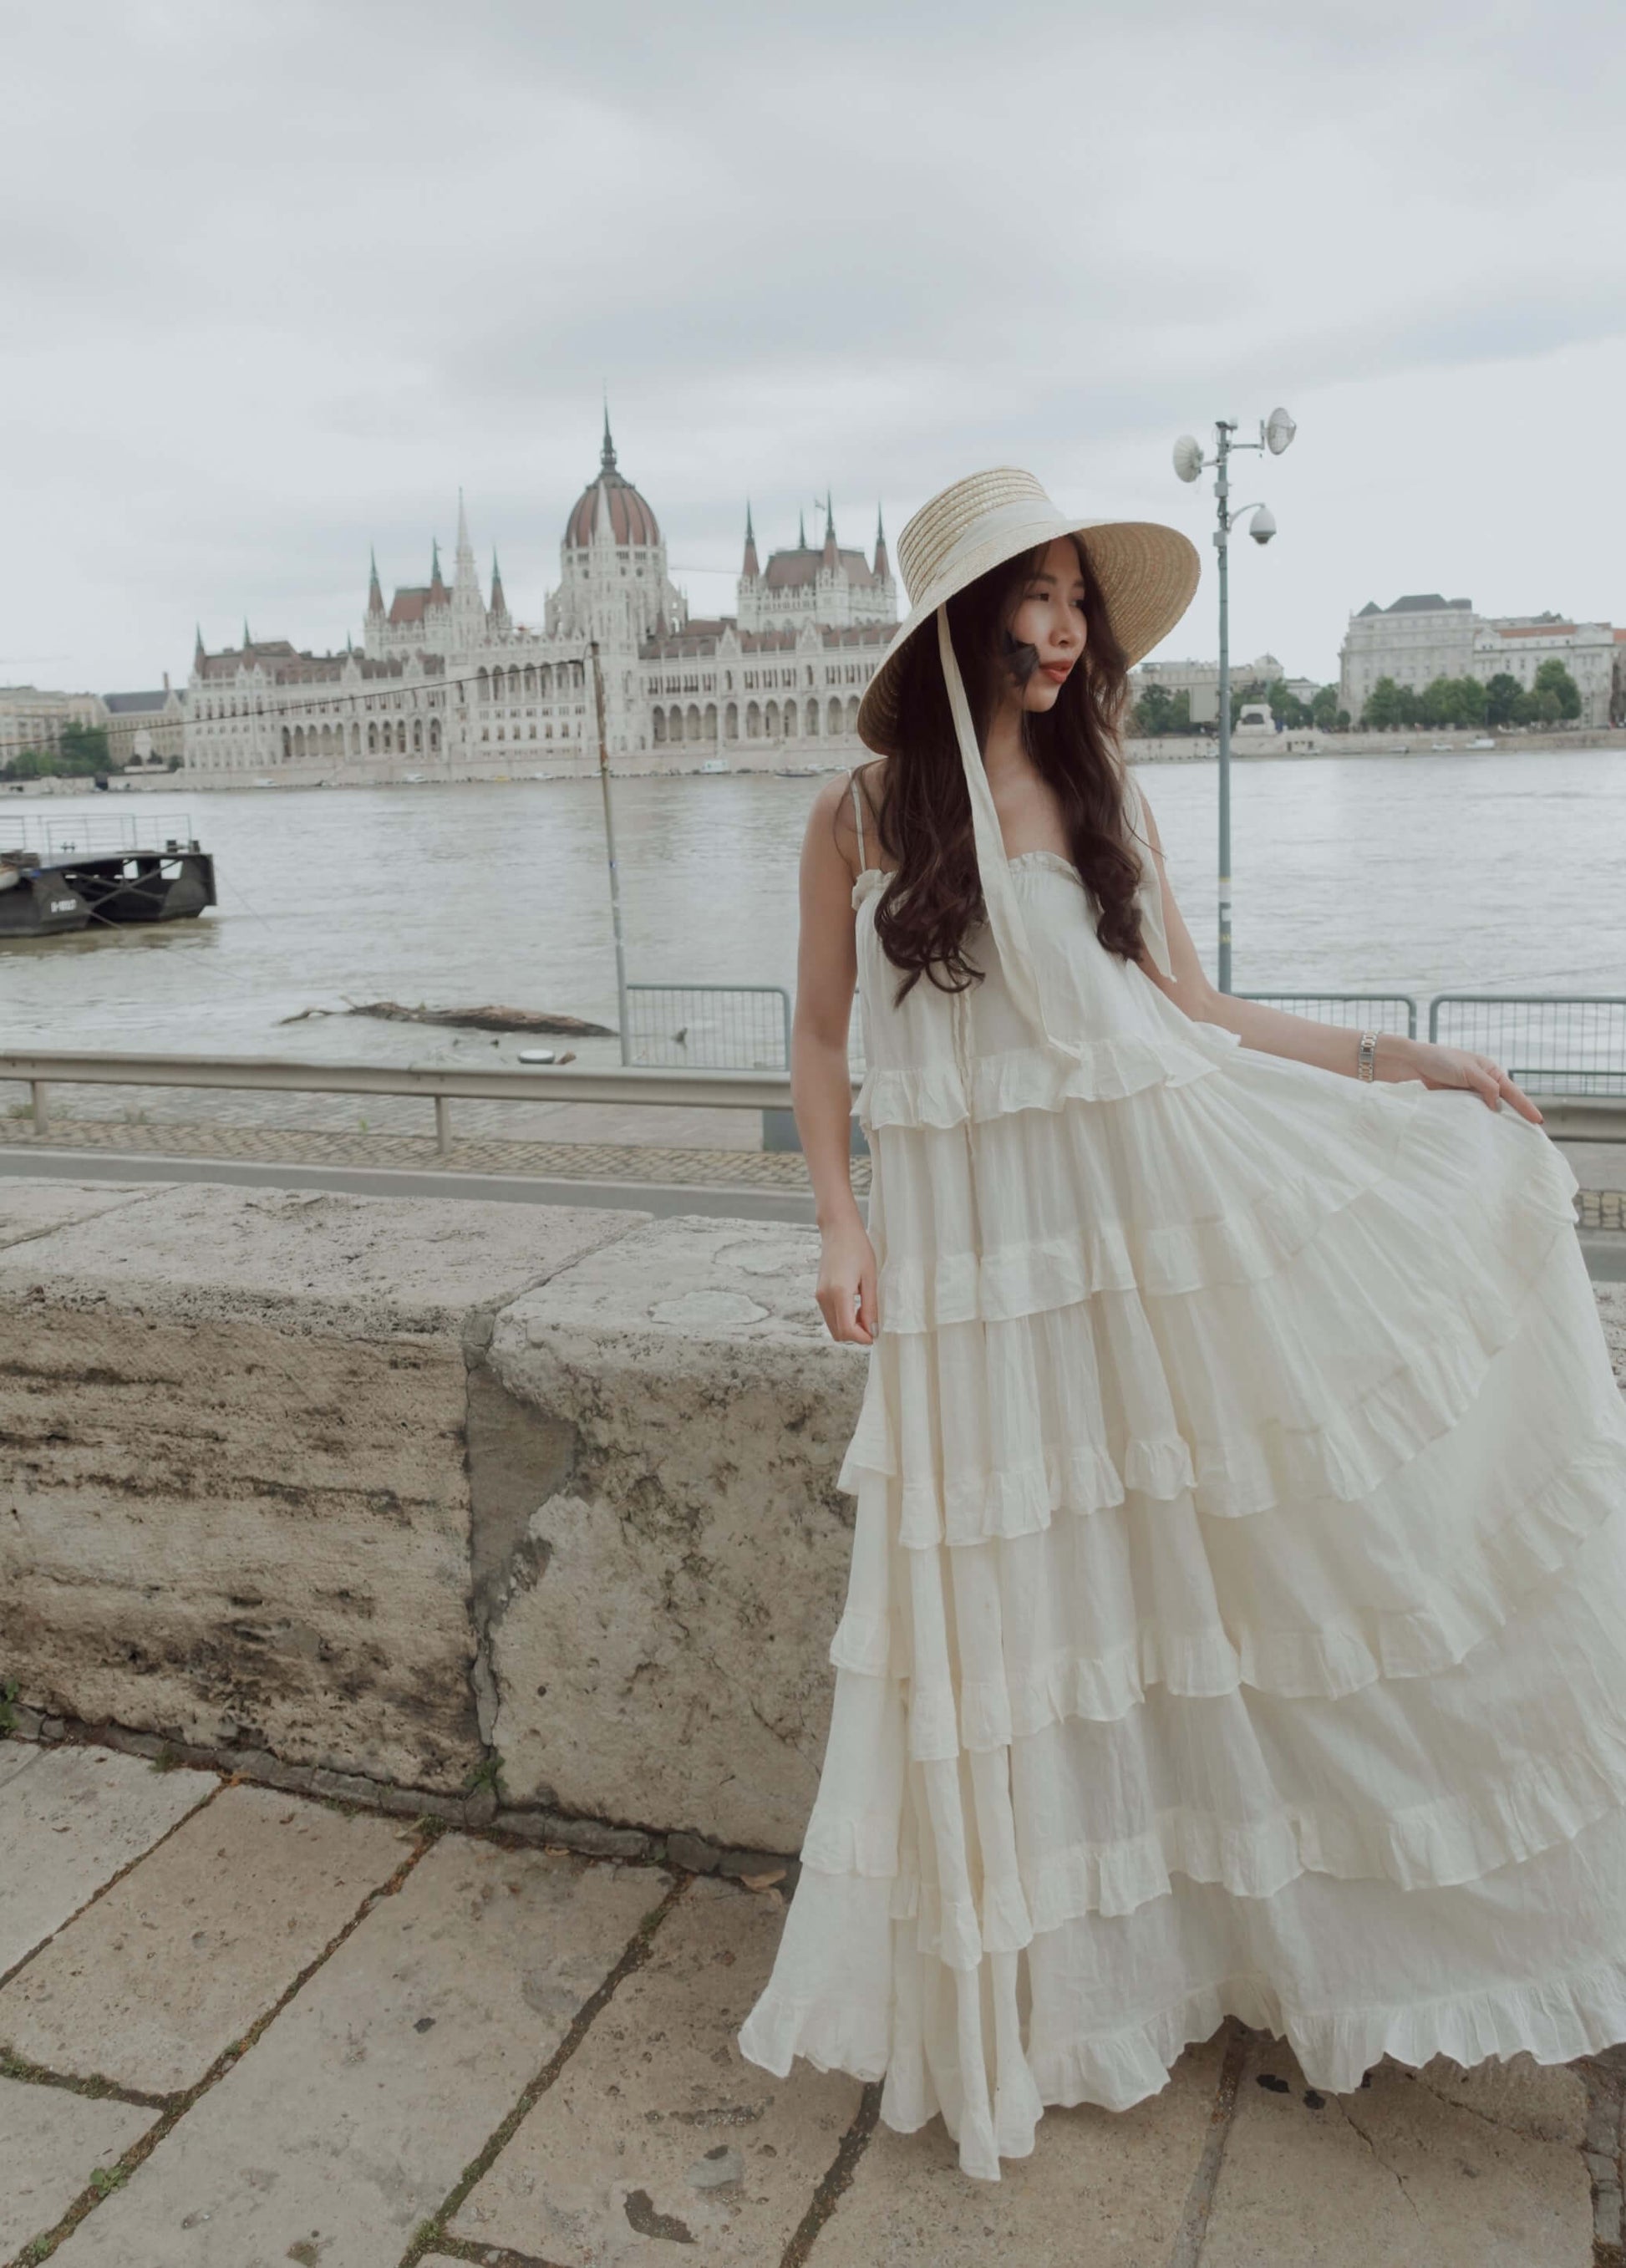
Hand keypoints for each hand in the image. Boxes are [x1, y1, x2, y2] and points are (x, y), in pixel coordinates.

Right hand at [816, 1218, 878, 1343]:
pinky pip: (830, 1316)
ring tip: (865, 1312)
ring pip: (833, 1327)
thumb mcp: (870, 1278)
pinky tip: (855, 1306)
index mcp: (839, 1293)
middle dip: (856, 1335)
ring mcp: (819, 1296)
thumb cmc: (857, 1248)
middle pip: (838, 1333)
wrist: (839, 1230)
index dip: (862, 1338)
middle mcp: (825, 1297)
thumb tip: (873, 1331)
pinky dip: (843, 1318)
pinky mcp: (819, 1293)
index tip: (875, 1334)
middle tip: (872, 1324)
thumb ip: (871, 1307)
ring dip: (849, 1327)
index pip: (847, 1330)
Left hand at [1381, 1034, 1544, 1124]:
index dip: (1526, 1106)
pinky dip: (1479, 1123)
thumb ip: (1486, 1087)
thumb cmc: (1441, 1060)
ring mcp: (1470, 1094)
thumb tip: (1498, 1106)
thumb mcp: (1468, 1071)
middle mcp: (1483, 1083)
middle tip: (1531, 1134)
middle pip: (1504, 1102)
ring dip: (1497, 1122)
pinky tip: (1485, 1134)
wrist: (1412, 1063)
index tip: (1538, 1121)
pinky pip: (1472, 1115)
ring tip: (1511, 1138)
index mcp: (1490, 1071)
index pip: (1512, 1091)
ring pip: (1488, 1111)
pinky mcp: (1456, 1102)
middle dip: (1516, 1116)